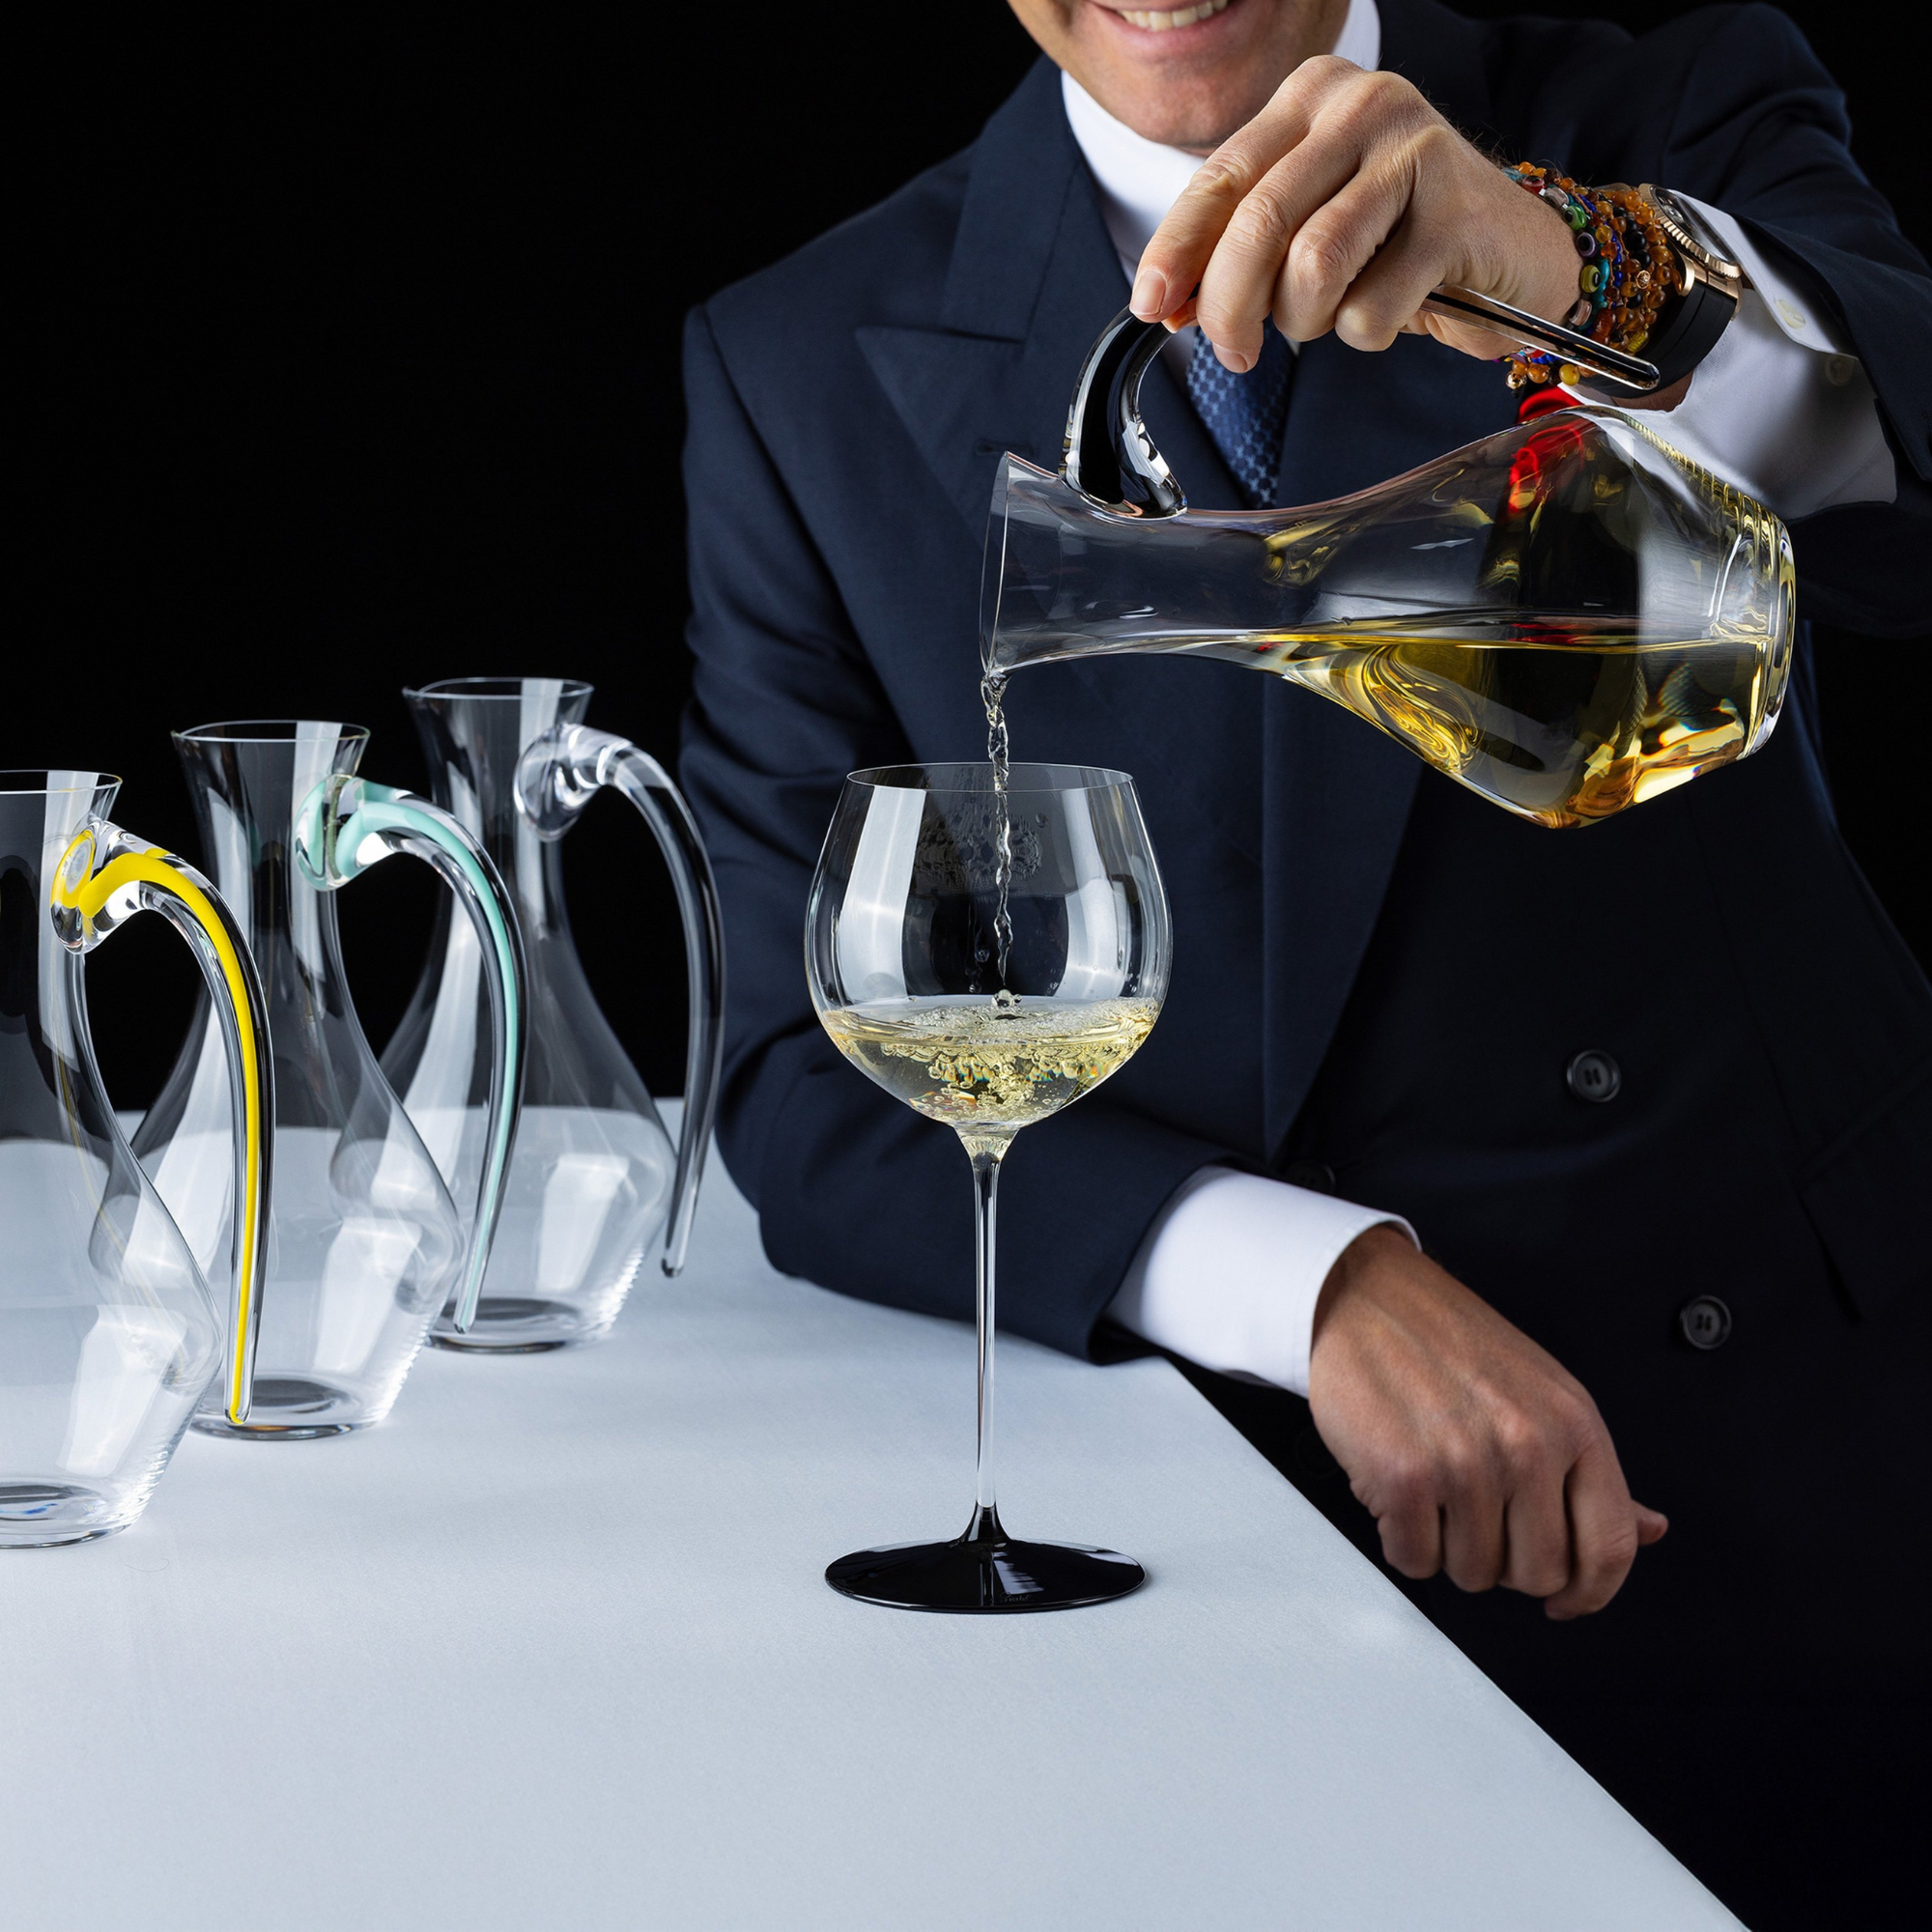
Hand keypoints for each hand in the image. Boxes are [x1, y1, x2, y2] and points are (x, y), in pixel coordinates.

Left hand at [1130, 57, 1580, 371]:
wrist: (1513, 250)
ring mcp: (1414, 151)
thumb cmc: (1398, 241)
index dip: (1176, 252)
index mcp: (1312, 96)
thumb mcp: (1307, 227)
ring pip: (1312, 267)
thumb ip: (1238, 250)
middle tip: (1235, 353)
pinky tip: (1393, 311)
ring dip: (1306, 322)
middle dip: (1230, 308)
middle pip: (1258, 224)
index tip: (1150, 307)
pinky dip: (1366, 333)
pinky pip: (1370, 306)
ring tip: (1330, 319)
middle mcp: (1362, 105)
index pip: (1220, 178)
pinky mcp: (1455, 212)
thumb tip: (1165, 303)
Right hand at [1307, 1225, 1666, 1618]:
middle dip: (1503, 1561)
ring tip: (1432, 1490)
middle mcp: (1526, 1444)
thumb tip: (1649, 1528)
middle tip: (1475, 1515)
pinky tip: (1399, 1493)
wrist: (1364, 1298)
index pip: (1610, 1547)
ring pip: (1473, 1574)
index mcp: (1573, 1424)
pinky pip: (1414, 1559)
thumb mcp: (1544, 1394)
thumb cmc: (1448, 1342)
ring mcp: (1465, 1463)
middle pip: (1537, 1574)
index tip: (1566, 1601)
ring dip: (1447, 1547)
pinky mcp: (1403, 1478)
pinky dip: (1401, 1540)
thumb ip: (1593, 1473)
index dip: (1590, 1593)